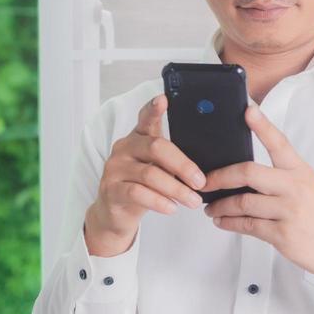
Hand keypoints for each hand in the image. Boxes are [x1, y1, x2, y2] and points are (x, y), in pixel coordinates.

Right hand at [83, 94, 205, 256]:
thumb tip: (203, 169)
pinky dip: (159, 201)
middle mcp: (124, 148)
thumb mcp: (157, 169)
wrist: (115, 213)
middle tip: (200, 182)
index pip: (146, 118)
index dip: (153, 109)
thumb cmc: (142, 187)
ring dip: (176, 189)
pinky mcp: (110, 189)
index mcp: (138, 138)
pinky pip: (137, 193)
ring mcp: (115, 168)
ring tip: (193, 200)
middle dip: (183, 165)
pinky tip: (171, 207)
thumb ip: (172, 161)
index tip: (163, 99)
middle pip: (155, 147)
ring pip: (149, 174)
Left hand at [201, 105, 313, 283]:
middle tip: (204, 181)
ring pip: (242, 202)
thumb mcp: (308, 185)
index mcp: (300, 170)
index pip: (279, 142)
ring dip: (220, 206)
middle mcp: (293, 187)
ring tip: (211, 207)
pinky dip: (230, 223)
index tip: (247, 110)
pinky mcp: (283, 234)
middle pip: (248, 173)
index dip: (262, 125)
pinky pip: (248, 225)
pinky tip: (222, 222)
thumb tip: (243, 175)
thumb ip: (281, 177)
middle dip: (219, 176)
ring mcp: (288, 211)